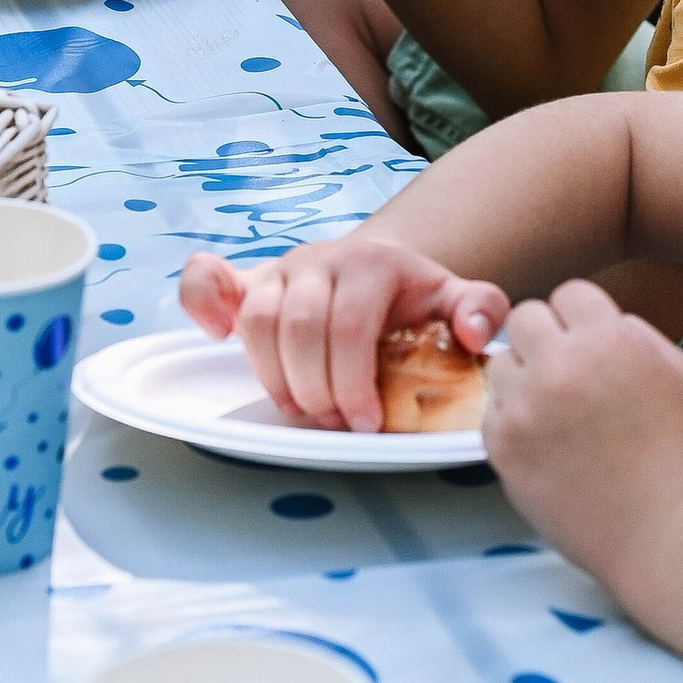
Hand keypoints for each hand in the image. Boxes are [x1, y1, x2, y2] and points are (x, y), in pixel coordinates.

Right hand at [180, 234, 509, 433]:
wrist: (380, 272)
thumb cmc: (415, 301)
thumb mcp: (456, 301)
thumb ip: (481, 310)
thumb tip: (476, 332)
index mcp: (372, 262)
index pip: (350, 325)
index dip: (351, 382)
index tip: (364, 424)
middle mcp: (320, 257)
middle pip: (299, 328)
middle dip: (315, 389)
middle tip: (334, 423)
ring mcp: (279, 268)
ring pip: (257, 321)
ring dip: (274, 377)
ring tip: (303, 410)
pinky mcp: (247, 280)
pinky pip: (206, 279)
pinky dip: (201, 304)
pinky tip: (216, 337)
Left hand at [479, 279, 682, 580]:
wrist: (666, 529)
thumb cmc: (680, 455)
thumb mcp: (676, 370)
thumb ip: (630, 334)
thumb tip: (593, 321)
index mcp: (609, 338)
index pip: (568, 294)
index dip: (580, 321)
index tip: (589, 347)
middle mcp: (561, 364)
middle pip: (525, 318)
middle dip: (545, 342)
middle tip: (567, 376)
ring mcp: (527, 406)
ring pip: (501, 364)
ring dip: (523, 380)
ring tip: (556, 414)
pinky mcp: (503, 446)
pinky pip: (492, 412)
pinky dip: (514, 422)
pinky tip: (546, 444)